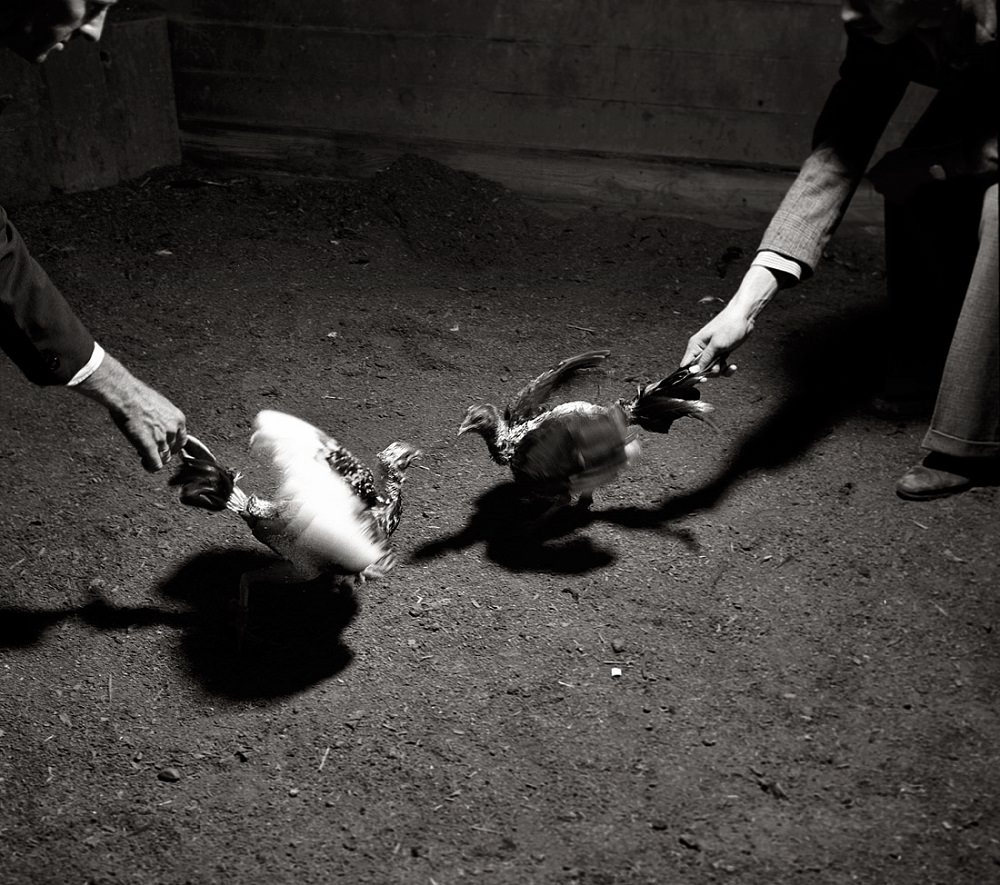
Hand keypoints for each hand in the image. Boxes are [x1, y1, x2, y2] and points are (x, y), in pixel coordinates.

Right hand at [75, 354, 186, 471]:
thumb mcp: (159, 405)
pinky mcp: (149, 447)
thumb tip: (158, 425)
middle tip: (149, 446)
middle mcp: (173, 430)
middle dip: (162, 450)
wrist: (126, 395)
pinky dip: (150, 466)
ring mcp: (162, 439)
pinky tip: (144, 462)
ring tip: (142, 450)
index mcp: (178, 419)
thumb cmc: (137, 395)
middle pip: (173, 450)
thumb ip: (164, 418)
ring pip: (164, 458)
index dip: (170, 443)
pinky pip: (155, 465)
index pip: (181, 440)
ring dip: (154, 456)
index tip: (161, 443)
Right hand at [682, 303, 749, 375]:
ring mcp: (712, 352)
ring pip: (711, 369)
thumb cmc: (729, 325)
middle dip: (710, 371)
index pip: (686, 365)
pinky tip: (732, 366)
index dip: (691, 374)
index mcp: (695, 345)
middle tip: (718, 366)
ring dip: (720, 370)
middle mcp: (701, 350)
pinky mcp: (721, 353)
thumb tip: (693, 370)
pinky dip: (726, 368)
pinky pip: (720, 366)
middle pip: (699, 370)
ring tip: (726, 363)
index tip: (702, 378)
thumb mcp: (716, 345)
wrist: (744, 317)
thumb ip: (704, 359)